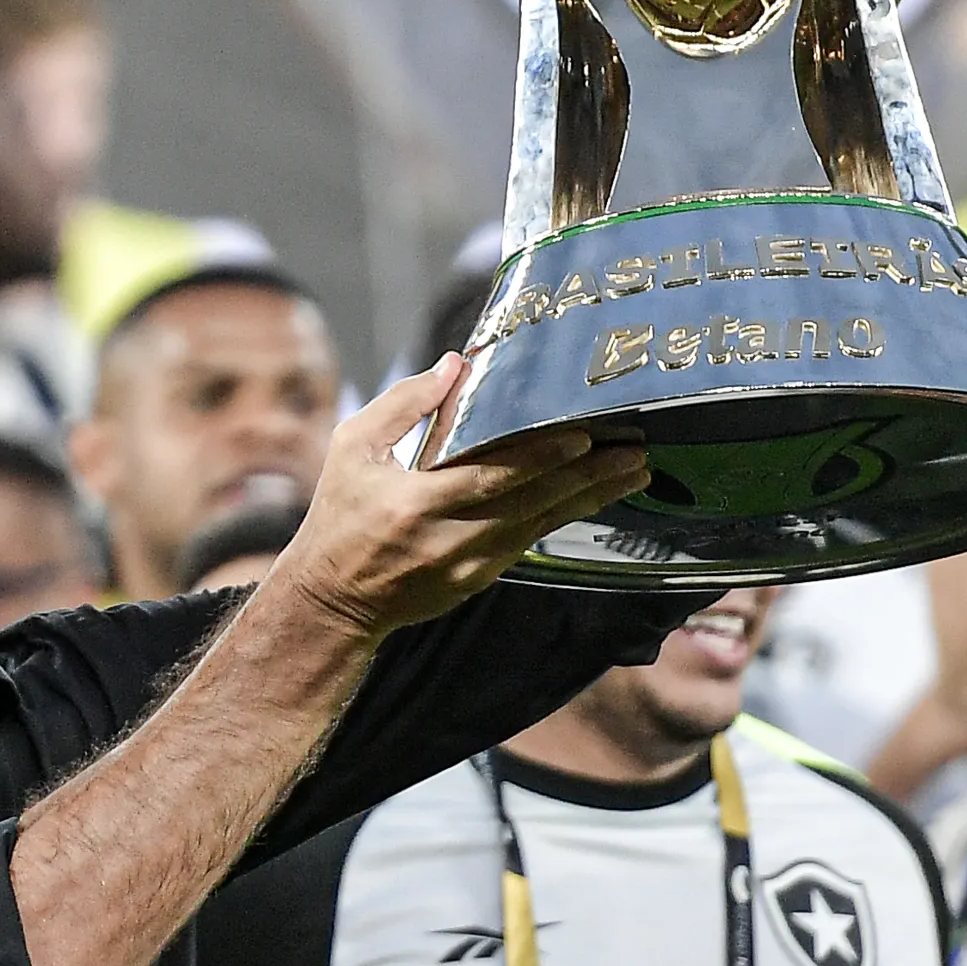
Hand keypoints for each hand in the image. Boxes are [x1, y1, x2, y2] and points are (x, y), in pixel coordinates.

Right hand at [264, 357, 647, 640]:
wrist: (332, 600)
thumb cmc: (339, 516)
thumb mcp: (352, 448)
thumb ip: (404, 405)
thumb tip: (456, 365)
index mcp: (417, 503)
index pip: (492, 476)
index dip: (541, 457)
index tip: (584, 435)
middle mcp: (451, 538)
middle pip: (533, 502)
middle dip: (589, 476)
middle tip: (634, 451)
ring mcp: (469, 565)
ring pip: (542, 524)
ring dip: (590, 497)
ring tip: (634, 472)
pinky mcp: (478, 580)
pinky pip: (530, 541)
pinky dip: (564, 517)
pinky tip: (594, 497)